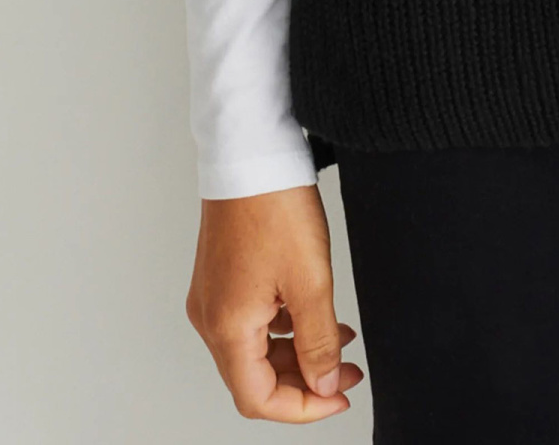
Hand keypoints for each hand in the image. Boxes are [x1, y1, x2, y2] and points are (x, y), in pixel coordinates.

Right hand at [185, 183, 364, 420]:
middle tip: (347, 372)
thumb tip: (323, 384)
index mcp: (226, 327)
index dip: (302, 408)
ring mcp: (213, 296)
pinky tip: (315, 314)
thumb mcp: (310, 280)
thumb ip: (318, 341)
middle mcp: (211, 317)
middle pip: (255, 377)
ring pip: (255, 350)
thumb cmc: (274, 204)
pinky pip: (251, 322)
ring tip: (339, 341)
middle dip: (304, 381)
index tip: (339, 397)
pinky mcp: (221, 277)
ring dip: (297, 353)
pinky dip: (284, 328)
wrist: (251, 150)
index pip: (258, 399)